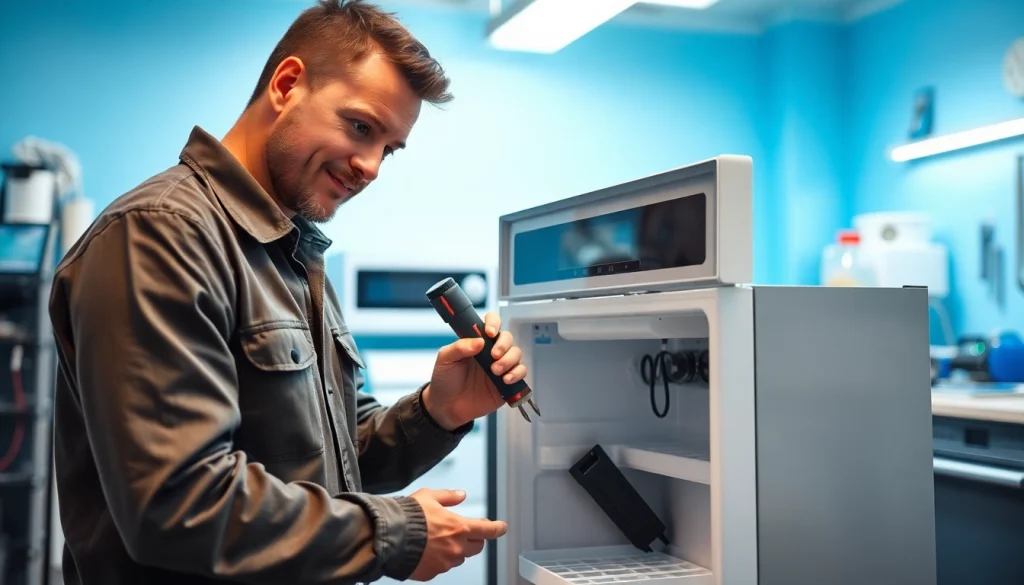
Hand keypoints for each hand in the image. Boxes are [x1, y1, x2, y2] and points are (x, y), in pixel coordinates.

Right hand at [408, 488, 507, 580]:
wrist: (388, 536)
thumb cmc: (407, 516)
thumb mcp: (429, 496)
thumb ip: (448, 496)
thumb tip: (460, 495)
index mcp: (459, 527)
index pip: (488, 530)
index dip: (497, 528)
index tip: (501, 527)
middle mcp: (456, 547)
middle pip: (477, 546)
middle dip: (475, 538)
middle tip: (467, 532)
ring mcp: (445, 563)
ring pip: (459, 557)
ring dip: (456, 549)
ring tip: (440, 540)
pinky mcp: (432, 573)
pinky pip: (442, 567)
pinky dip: (439, 559)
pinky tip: (427, 550)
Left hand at [423, 312, 526, 429]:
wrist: (447, 407)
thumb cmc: (444, 380)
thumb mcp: (445, 359)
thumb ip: (460, 347)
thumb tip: (479, 341)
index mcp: (476, 342)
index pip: (491, 324)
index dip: (494, 323)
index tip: (490, 333)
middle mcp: (490, 352)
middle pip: (507, 338)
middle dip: (503, 345)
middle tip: (493, 356)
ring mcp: (500, 366)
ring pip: (516, 354)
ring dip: (509, 360)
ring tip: (495, 371)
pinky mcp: (506, 383)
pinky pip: (520, 373)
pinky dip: (517, 374)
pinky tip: (505, 380)